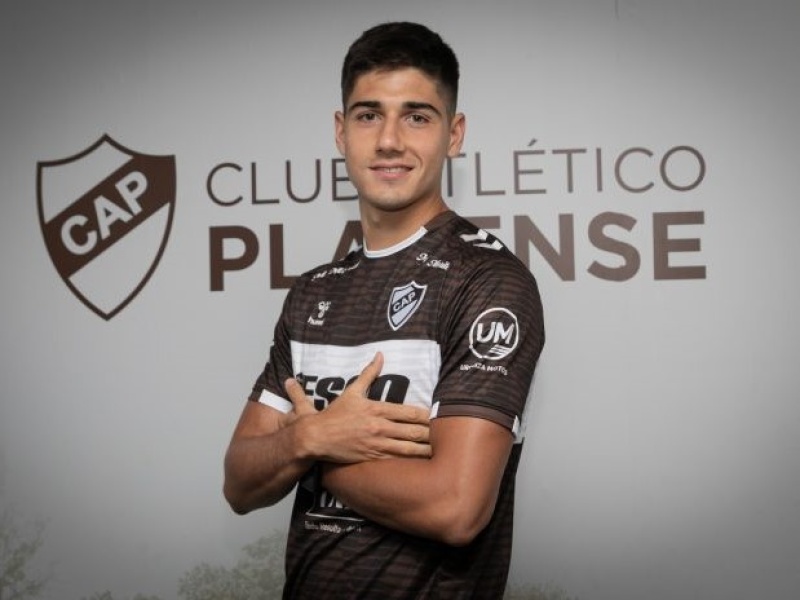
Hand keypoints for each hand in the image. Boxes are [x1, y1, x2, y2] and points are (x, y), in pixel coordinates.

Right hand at [283, 352, 431, 462]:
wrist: (316, 437)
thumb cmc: (335, 414)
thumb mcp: (352, 391)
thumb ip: (368, 373)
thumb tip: (380, 355)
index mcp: (377, 409)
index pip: (409, 412)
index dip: (427, 416)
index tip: (439, 416)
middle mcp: (380, 427)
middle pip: (413, 431)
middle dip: (430, 433)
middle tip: (445, 434)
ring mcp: (377, 443)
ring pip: (407, 447)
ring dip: (424, 449)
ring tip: (439, 451)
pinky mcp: (372, 457)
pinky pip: (395, 459)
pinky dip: (409, 460)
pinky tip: (420, 462)